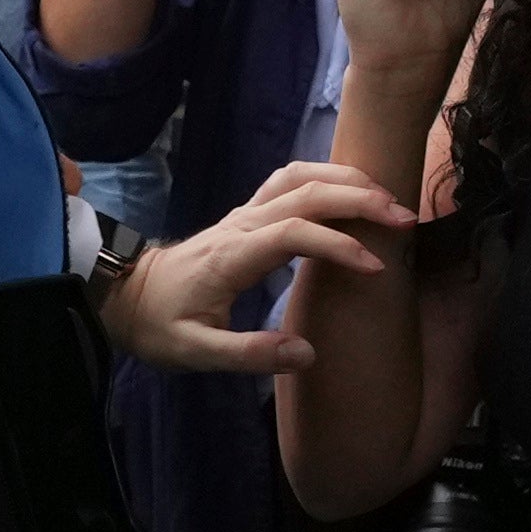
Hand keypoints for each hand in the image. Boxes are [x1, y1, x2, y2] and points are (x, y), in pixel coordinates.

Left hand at [109, 172, 405, 376]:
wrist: (125, 296)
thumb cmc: (159, 326)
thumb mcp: (195, 352)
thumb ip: (249, 354)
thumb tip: (306, 355)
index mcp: (231, 256)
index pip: (292, 233)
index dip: (337, 244)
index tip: (374, 266)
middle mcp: (240, 225)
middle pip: (305, 193)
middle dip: (358, 200)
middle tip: (405, 220)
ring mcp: (243, 214)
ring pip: (299, 176)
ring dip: (346, 180)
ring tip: (388, 199)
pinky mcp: (247, 214)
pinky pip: (290, 181)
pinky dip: (327, 178)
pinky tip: (353, 192)